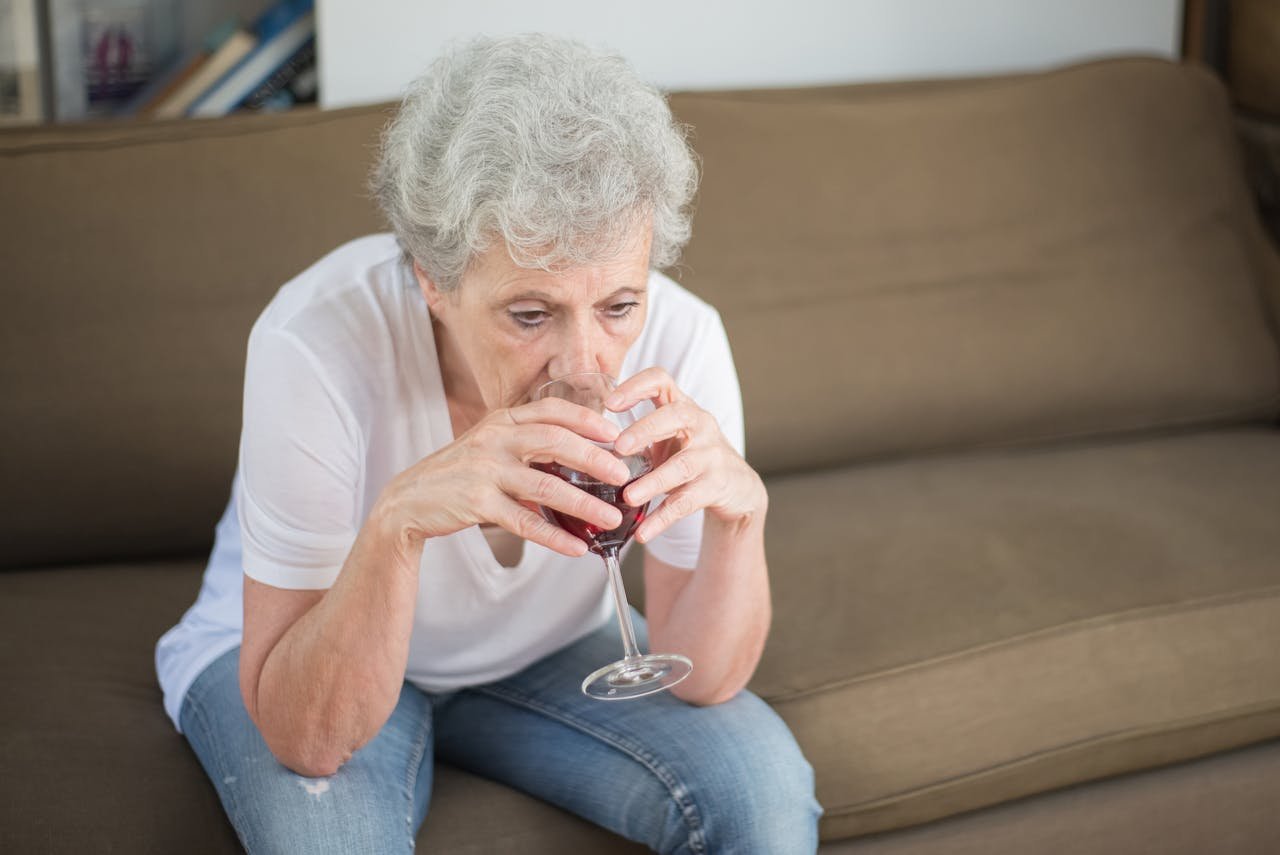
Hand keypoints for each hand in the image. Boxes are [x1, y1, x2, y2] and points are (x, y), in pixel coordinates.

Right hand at [377, 398, 633, 556]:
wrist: (410, 500)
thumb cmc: (460, 473)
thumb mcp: (491, 446)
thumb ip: (528, 444)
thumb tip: (581, 456)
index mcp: (502, 420)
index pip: (552, 410)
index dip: (587, 419)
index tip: (616, 432)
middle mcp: (494, 439)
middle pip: (555, 442)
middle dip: (595, 458)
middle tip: (624, 475)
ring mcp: (485, 470)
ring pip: (546, 485)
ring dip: (584, 504)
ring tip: (612, 518)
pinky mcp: (477, 503)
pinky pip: (525, 522)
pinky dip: (555, 536)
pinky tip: (577, 548)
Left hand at [606, 368, 766, 542]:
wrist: (736, 487)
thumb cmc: (689, 456)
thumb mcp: (665, 438)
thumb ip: (633, 435)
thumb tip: (579, 445)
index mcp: (681, 406)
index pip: (661, 380)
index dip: (636, 386)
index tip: (610, 403)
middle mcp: (700, 424)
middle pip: (676, 415)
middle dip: (646, 429)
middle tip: (620, 447)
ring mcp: (712, 455)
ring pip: (683, 465)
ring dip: (653, 481)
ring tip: (628, 496)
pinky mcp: (717, 485)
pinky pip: (687, 502)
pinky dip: (663, 519)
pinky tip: (643, 532)